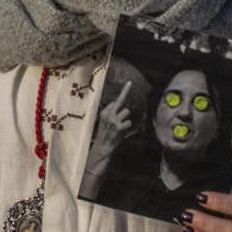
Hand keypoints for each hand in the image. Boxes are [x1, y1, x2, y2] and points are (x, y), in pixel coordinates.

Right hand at [79, 82, 134, 199]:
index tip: (129, 82)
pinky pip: (129, 122)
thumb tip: (117, 104)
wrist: (102, 148)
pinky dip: (127, 128)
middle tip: (126, 93)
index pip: (115, 101)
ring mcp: (113, 120)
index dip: (121, 98)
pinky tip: (121, 133)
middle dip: (123, 108)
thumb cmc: (104, 136)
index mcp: (103, 113)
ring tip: (119, 129)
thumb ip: (111, 113)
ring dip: (125, 120)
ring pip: (126, 113)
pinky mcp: (119, 127)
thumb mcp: (104, 122)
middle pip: (121, 104)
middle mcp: (107, 114)